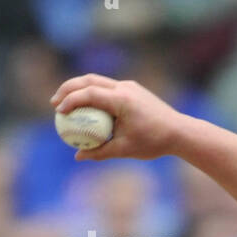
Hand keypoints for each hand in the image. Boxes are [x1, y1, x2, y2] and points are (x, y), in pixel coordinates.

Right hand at [51, 74, 184, 161]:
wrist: (181, 132)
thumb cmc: (155, 142)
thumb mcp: (125, 149)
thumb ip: (100, 151)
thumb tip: (77, 157)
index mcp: (122, 100)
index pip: (89, 93)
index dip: (70, 100)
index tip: (58, 112)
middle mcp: (125, 88)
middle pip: (88, 80)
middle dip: (68, 89)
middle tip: (54, 103)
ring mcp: (129, 86)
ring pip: (97, 80)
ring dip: (79, 89)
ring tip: (66, 103)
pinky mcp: (133, 89)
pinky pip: (107, 87)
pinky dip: (93, 93)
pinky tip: (87, 107)